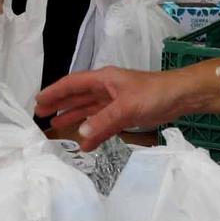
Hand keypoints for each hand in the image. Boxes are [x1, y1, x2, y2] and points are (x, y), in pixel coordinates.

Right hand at [36, 66, 188, 148]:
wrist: (181, 97)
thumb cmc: (154, 94)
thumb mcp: (127, 107)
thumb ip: (104, 121)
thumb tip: (80, 135)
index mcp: (103, 79)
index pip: (72, 84)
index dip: (54, 92)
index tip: (38, 101)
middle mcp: (106, 88)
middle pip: (77, 96)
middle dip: (59, 104)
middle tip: (40, 115)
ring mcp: (115, 101)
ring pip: (88, 109)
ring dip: (73, 117)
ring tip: (55, 125)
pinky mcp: (124, 113)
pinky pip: (102, 122)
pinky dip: (93, 130)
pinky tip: (85, 141)